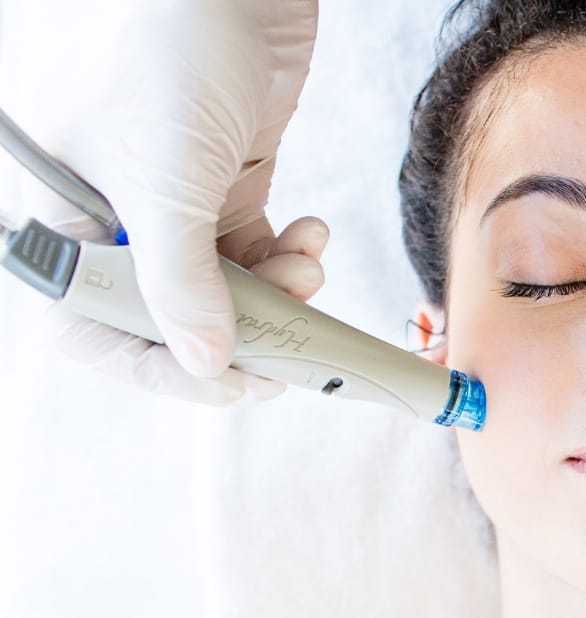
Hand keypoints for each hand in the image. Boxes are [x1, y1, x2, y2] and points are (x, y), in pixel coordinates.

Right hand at [28, 0, 317, 384]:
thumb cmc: (173, 57)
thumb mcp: (167, 185)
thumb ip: (182, 285)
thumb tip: (206, 364)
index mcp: (64, 218)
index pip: (93, 326)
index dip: (158, 368)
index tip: (231, 383)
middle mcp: (114, 219)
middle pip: (170, 316)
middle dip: (238, 333)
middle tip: (292, 351)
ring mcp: (173, 203)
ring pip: (226, 289)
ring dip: (277, 294)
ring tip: (307, 268)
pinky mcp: (225, 184)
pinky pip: (257, 251)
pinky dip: (290, 255)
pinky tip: (313, 233)